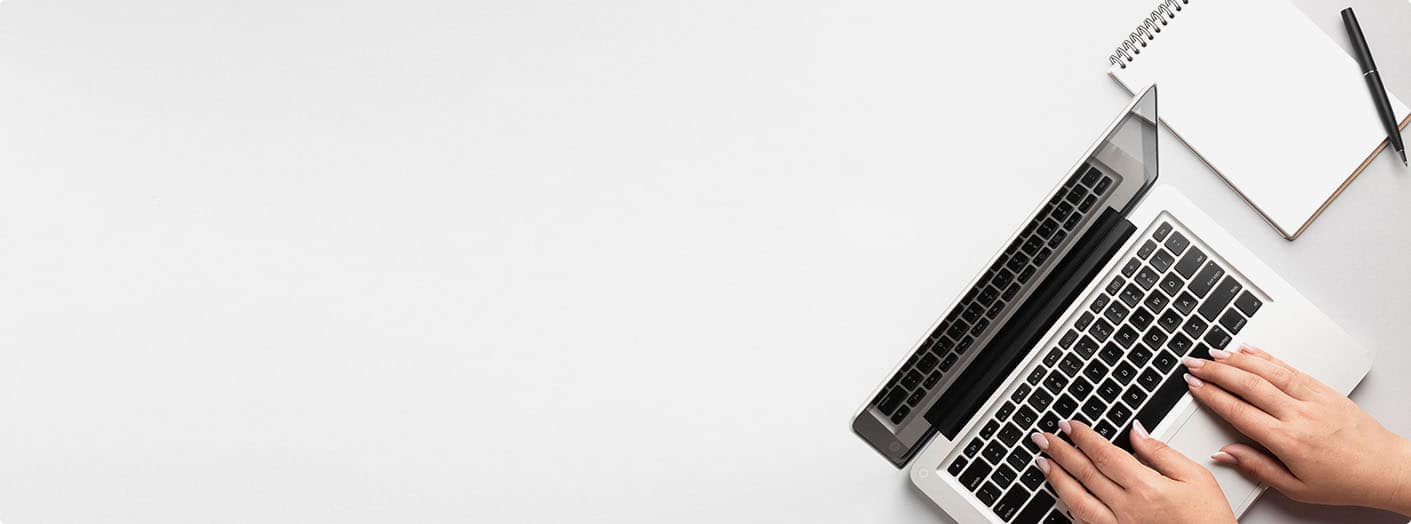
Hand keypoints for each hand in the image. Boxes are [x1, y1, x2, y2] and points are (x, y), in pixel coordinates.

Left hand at [1033, 420, 1234, 523]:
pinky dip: (1070, 507)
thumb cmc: (1209, 522)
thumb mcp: (1197, 478)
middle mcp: (1127, 509)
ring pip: (1077, 500)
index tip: (1068, 425)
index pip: (1104, 455)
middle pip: (1085, 474)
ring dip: (1057, 479)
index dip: (1083, 437)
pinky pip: (1085, 523)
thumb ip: (1162, 453)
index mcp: (1146, 488)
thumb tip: (1136, 432)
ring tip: (1043, 462)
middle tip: (1042, 438)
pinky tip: (1062, 496)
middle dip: (1060, 452)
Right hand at [1184, 344, 1410, 514]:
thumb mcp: (1295, 488)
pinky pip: (1290, 368)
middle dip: (1215, 372)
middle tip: (1193, 364)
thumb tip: (1225, 453)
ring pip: (1267, 372)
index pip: (1238, 411)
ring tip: (1214, 354)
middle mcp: (1299, 415)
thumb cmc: (1344, 481)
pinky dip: (1267, 357)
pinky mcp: (1324, 389)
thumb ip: (1256, 468)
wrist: (1386, 468)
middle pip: (1248, 385)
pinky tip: (1250, 351)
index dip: (1211, 396)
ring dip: (1237, 360)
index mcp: (1287, 441)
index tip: (1194, 386)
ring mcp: (1313, 398)